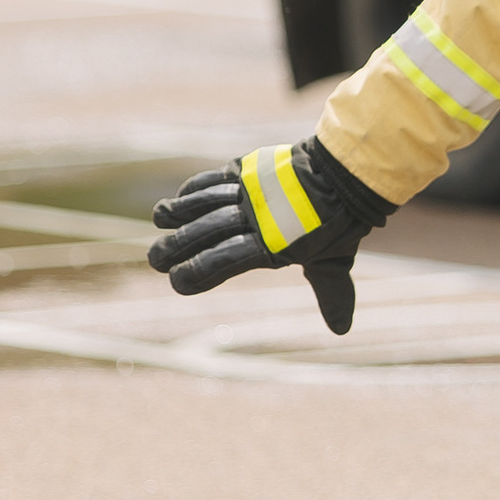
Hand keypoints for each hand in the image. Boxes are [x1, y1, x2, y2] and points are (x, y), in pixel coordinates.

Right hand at [147, 137, 394, 333]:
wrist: (345, 175)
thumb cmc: (339, 223)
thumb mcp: (334, 261)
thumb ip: (331, 294)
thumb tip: (342, 329)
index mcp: (274, 244)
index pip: (226, 261)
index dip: (198, 272)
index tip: (176, 283)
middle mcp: (257, 217)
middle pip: (207, 232)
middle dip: (177, 247)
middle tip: (155, 260)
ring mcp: (251, 192)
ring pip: (205, 203)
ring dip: (178, 212)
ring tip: (160, 222)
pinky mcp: (249, 169)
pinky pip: (215, 180)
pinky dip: (195, 189)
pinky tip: (180, 199)